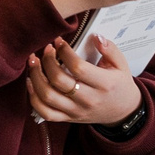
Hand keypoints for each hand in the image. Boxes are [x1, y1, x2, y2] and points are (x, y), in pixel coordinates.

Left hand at [25, 35, 140, 125]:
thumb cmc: (120, 85)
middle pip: (59, 80)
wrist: (123, 112)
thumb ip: (110, 49)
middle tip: (46, 49)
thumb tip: (96, 36)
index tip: (58, 41)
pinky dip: (34, 98)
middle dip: (47, 61)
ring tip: (33, 62)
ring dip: (36, 76)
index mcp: (105, 84)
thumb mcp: (122, 65)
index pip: (78, 67)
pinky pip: (45, 112)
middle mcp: (89, 100)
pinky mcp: (68, 118)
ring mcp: (77, 111)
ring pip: (48, 96)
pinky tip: (31, 82)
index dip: (64, 51)